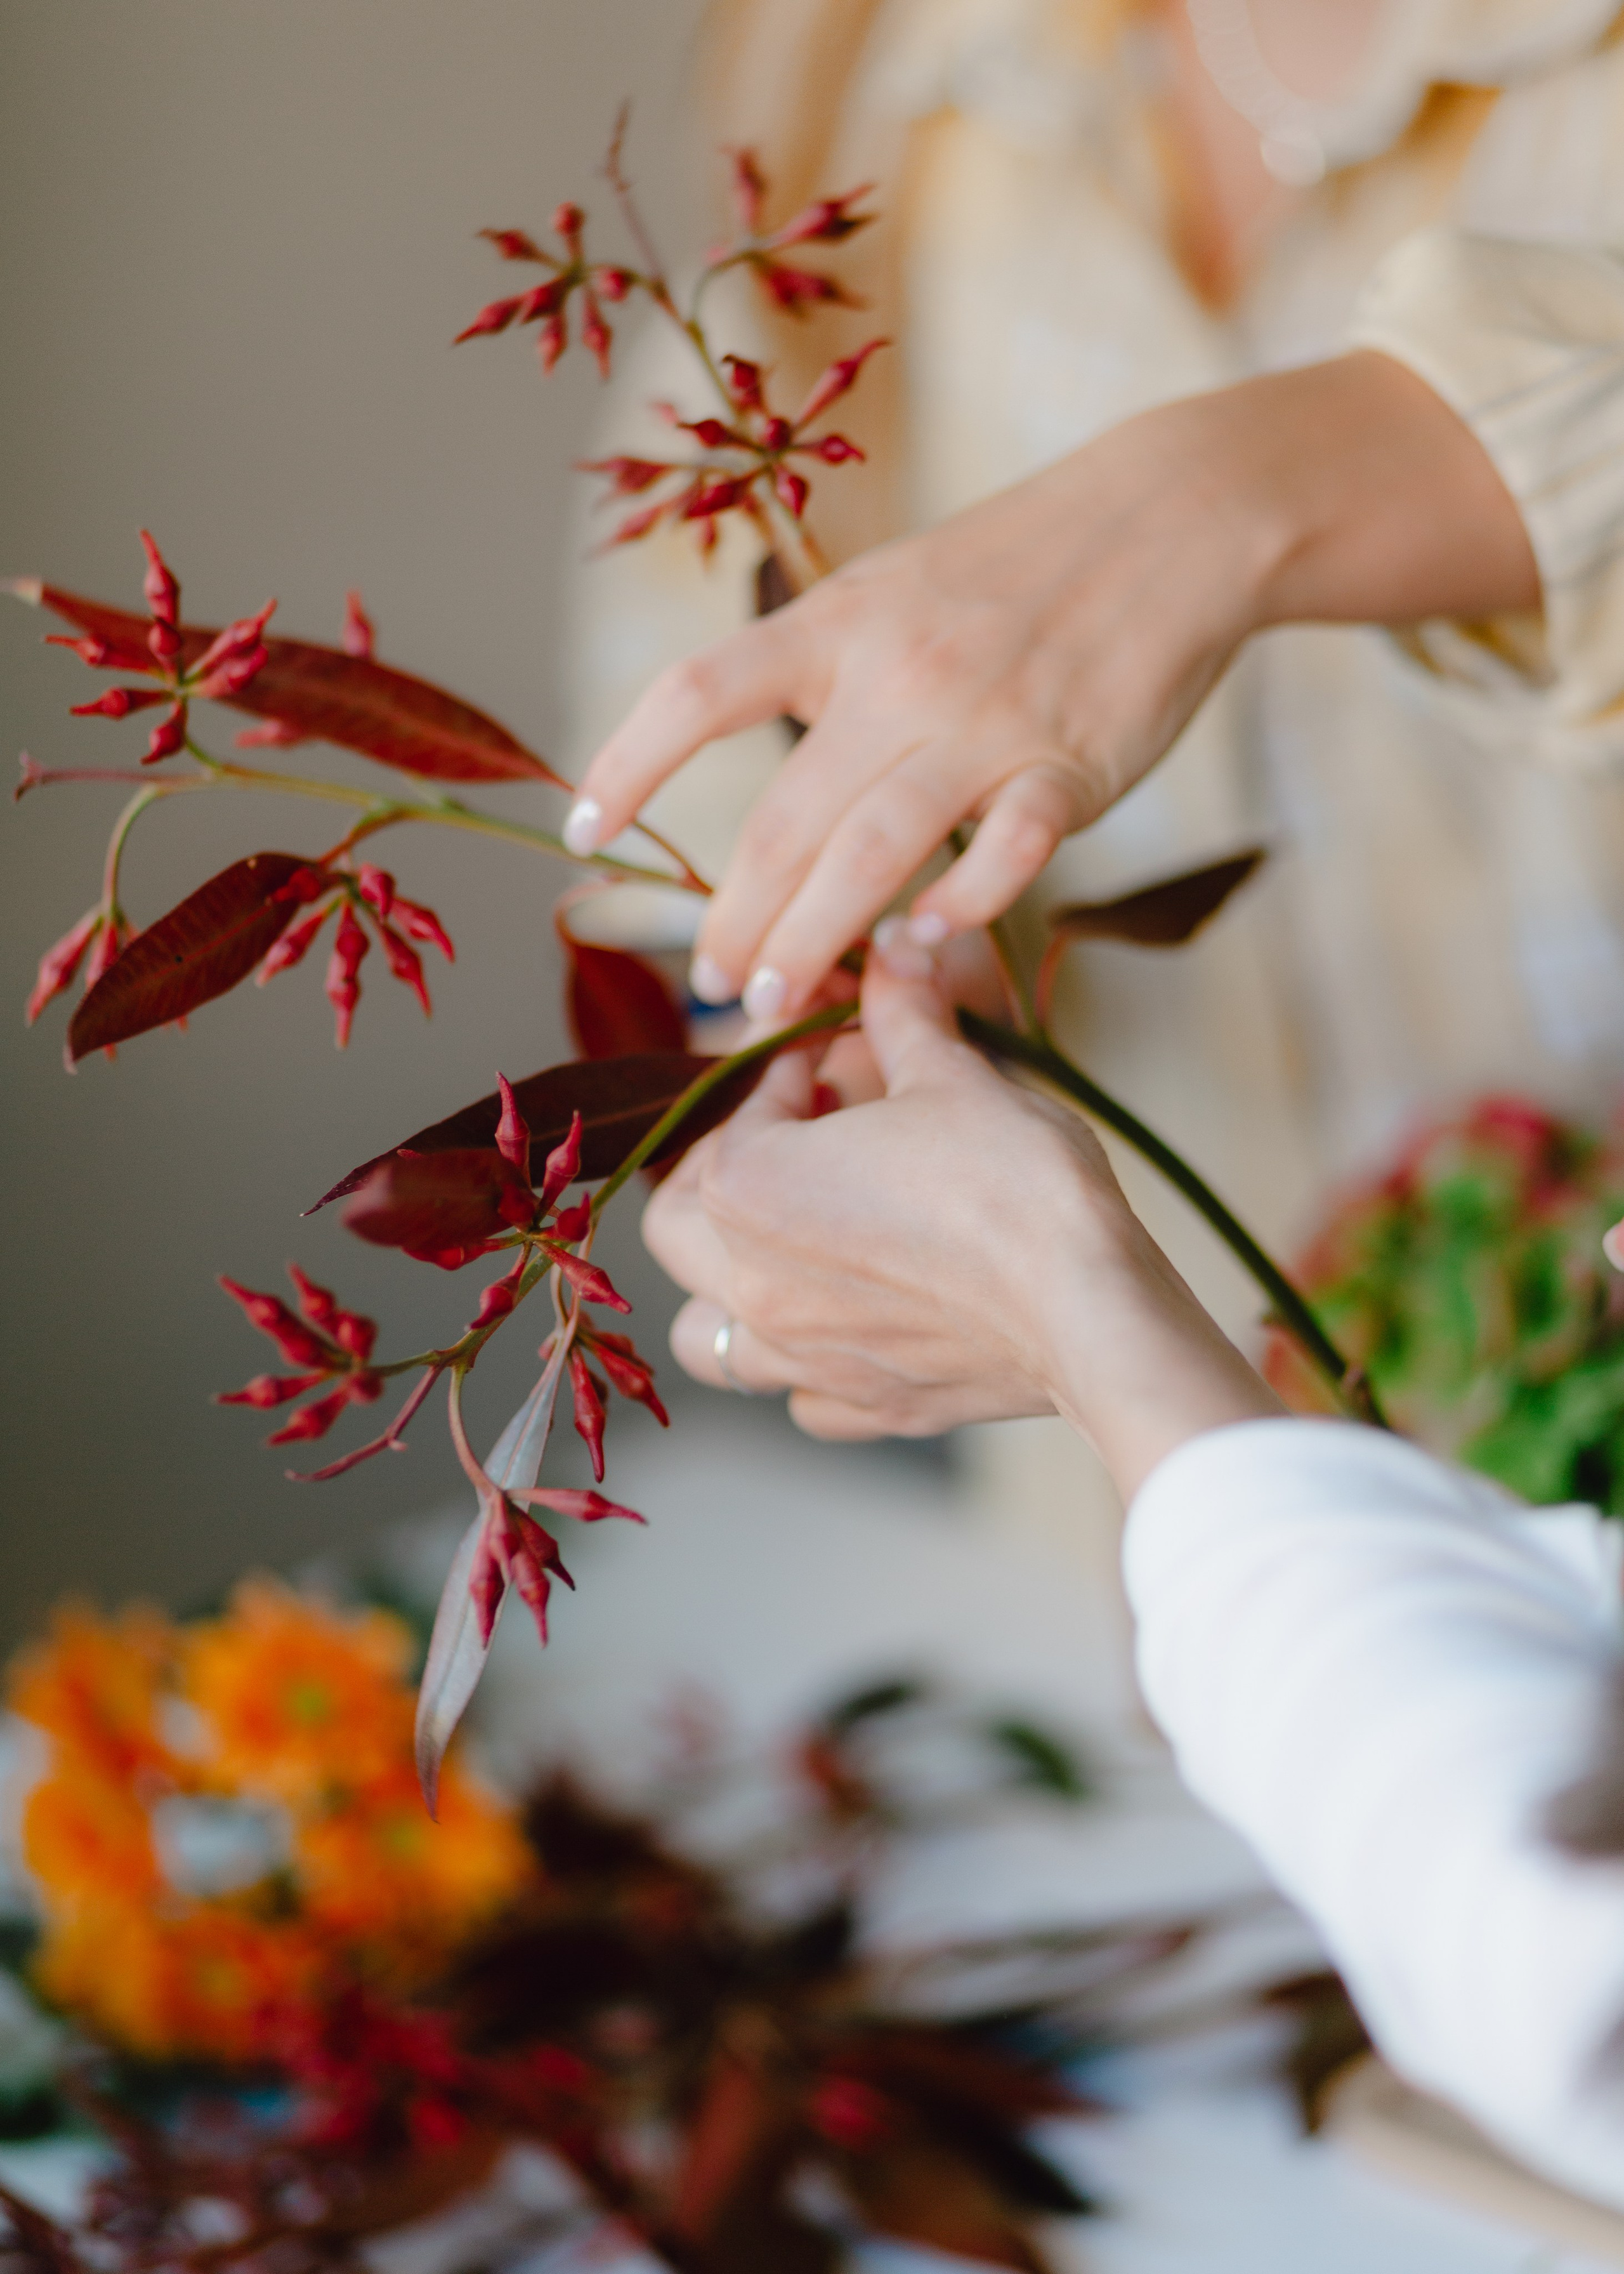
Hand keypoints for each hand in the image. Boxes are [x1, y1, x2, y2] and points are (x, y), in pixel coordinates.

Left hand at [569, 351, 1536, 1025]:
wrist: (1170, 518)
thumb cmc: (1018, 569)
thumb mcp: (895, 590)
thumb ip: (829, 679)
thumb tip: (776, 806)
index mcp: (838, 624)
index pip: (698, 693)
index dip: (627, 765)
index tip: (581, 834)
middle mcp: (897, 675)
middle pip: (783, 819)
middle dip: (735, 917)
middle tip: (714, 986)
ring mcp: (985, 722)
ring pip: (872, 852)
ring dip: (812, 939)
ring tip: (774, 1002)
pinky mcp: (1070, 765)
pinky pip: (1005, 853)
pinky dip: (961, 906)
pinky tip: (920, 943)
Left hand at [642, 930, 1282, 1499]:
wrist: (1091, 1309)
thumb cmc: (1015, 1186)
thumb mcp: (953, 1074)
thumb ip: (903, 1011)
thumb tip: (895, 946)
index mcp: (746, 1189)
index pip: (737, 1109)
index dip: (782, 1064)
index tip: (826, 1045)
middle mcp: (750, 1284)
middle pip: (677, 1224)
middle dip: (720, 1172)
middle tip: (793, 1136)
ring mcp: (802, 1358)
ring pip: (710, 1331)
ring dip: (730, 1286)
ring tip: (789, 1246)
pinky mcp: (864, 1407)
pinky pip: (798, 1393)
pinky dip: (806, 1361)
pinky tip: (855, 1321)